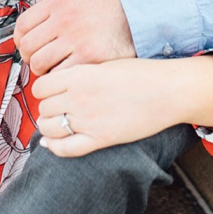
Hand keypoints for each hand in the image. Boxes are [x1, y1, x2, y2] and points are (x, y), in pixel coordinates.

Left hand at [15, 0, 136, 76]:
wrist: (138, 14)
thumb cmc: (106, 8)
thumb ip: (52, 11)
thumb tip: (26, 34)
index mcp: (58, 2)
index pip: (22, 26)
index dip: (21, 41)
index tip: (28, 47)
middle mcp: (64, 19)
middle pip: (28, 47)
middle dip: (31, 58)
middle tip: (41, 61)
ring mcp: (76, 39)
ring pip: (39, 63)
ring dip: (43, 70)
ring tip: (54, 69)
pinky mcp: (89, 57)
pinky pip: (60, 73)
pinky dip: (60, 77)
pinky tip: (69, 73)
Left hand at [32, 58, 185, 156]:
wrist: (170, 90)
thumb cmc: (145, 75)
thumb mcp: (107, 64)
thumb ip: (82, 74)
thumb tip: (60, 86)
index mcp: (81, 76)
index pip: (41, 87)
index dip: (44, 90)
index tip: (51, 91)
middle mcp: (80, 98)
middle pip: (44, 108)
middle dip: (49, 108)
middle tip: (59, 107)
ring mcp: (89, 120)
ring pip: (49, 128)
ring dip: (50, 126)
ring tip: (59, 122)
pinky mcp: (101, 139)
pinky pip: (66, 149)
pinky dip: (54, 147)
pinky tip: (52, 143)